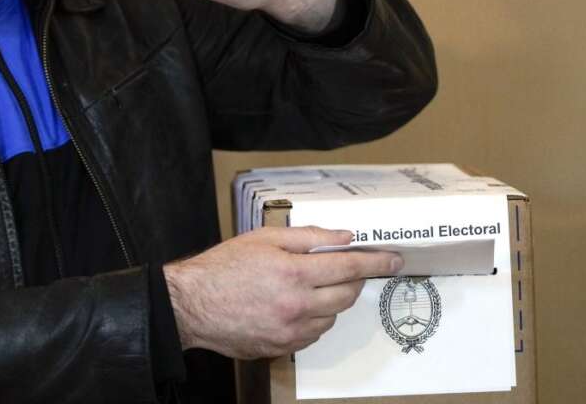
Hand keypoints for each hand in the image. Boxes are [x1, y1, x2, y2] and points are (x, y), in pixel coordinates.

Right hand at [162, 227, 401, 359]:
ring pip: (332, 316)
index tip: (393, 259)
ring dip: (333, 300)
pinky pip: (314, 334)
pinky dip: (315, 318)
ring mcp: (291, 331)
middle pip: (347, 295)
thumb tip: (343, 237)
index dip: (375, 261)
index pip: (349, 266)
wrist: (192, 305)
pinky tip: (298, 305)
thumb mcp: (263, 238)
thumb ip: (308, 237)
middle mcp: (297, 305)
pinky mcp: (282, 347)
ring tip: (312, 285)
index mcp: (294, 273)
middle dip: (355, 279)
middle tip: (349, 268)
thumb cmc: (224, 267)